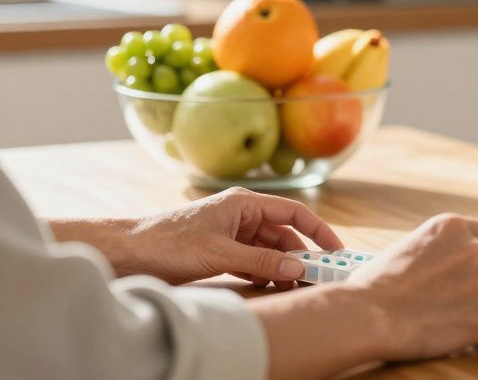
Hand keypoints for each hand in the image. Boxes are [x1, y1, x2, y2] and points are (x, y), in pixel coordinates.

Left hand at [92, 187, 342, 285]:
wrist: (127, 253)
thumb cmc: (168, 243)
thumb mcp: (220, 254)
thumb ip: (262, 260)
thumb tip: (297, 269)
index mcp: (244, 204)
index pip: (294, 213)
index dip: (319, 230)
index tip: (336, 250)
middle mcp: (241, 215)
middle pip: (284, 233)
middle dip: (301, 254)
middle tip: (318, 276)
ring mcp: (231, 233)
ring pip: (269, 249)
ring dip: (281, 266)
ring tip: (295, 286)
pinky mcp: (220, 250)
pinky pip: (253, 260)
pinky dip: (264, 272)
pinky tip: (271, 286)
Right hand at [347, 213, 477, 359]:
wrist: (368, 316)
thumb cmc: (377, 286)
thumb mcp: (412, 244)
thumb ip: (443, 247)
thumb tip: (456, 260)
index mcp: (454, 227)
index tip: (470, 272)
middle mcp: (475, 250)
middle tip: (470, 298)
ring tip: (470, 316)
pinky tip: (474, 331)